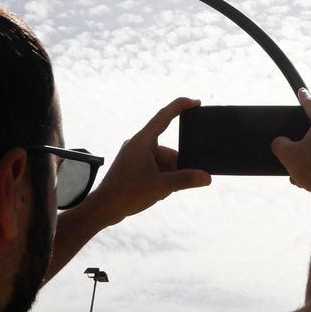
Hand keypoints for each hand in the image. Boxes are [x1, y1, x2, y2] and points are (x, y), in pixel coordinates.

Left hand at [81, 97, 212, 227]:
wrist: (103, 208)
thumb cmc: (127, 194)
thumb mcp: (162, 187)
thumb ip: (186, 180)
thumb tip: (206, 177)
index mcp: (142, 141)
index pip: (164, 116)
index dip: (181, 106)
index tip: (196, 102)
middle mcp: (138, 144)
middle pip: (169, 152)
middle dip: (176, 168)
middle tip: (171, 185)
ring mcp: (135, 155)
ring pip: (164, 162)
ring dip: (168, 176)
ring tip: (160, 191)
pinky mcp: (134, 166)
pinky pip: (155, 167)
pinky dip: (161, 178)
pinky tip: (156, 192)